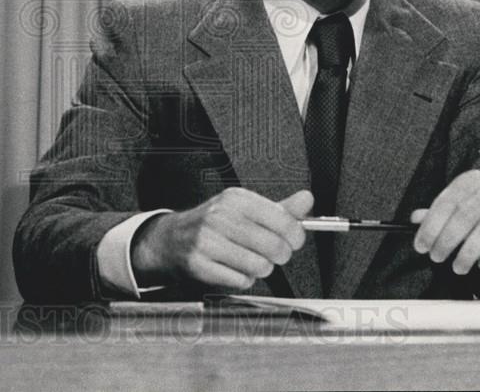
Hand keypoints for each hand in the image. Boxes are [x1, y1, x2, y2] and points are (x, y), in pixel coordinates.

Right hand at [131, 187, 312, 289]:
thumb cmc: (214, 224)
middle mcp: (220, 216)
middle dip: (280, 255)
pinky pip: (241, 281)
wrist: (172, 239)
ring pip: (259, 266)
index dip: (295, 235)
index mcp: (235, 199)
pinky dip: (243, 279)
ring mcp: (207, 241)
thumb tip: (307, 199)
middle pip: (274, 246)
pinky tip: (233, 268)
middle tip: (274, 254)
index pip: (282, 219)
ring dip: (261, 269)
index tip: (294, 240)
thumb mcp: (245, 209)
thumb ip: (279, 208)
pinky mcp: (199, 265)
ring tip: (250, 260)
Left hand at [410, 169, 479, 275]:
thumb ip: (436, 214)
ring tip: (457, 267)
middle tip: (436, 258)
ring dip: (468, 252)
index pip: (447, 201)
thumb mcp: (457, 210)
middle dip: (447, 239)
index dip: (431, 225)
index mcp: (472, 180)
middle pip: (465, 214)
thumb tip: (415, 218)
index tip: (421, 246)